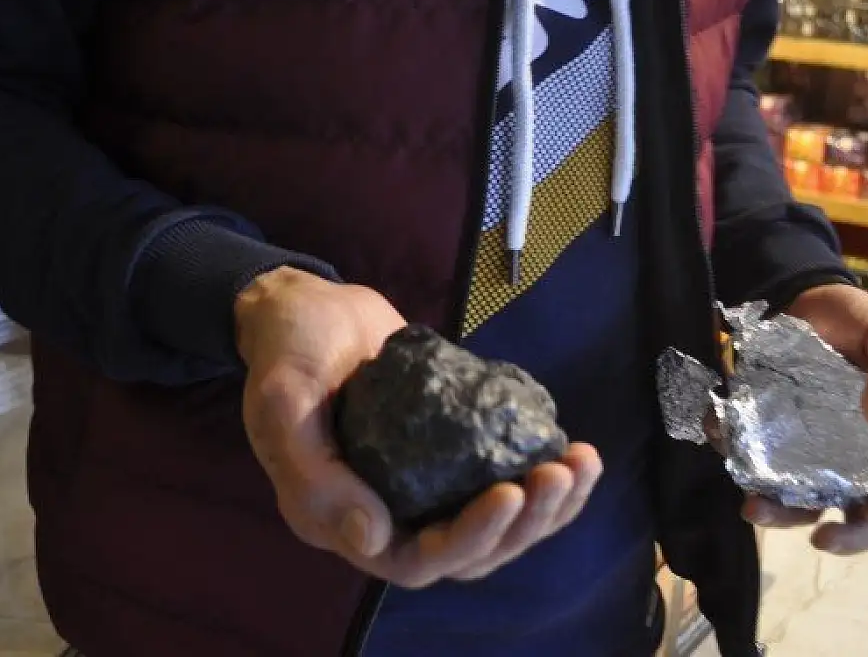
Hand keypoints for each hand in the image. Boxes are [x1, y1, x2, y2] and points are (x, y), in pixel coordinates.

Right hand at [235, 267, 602, 587]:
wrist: (306, 307)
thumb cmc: (286, 351)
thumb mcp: (284, 404)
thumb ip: (315, 476)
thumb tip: (373, 538)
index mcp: (341, 518)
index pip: (418, 559)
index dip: (472, 537)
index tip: (511, 490)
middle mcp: (386, 513)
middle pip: (470, 551)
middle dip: (525, 521)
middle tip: (561, 472)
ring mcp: (422, 483)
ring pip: (493, 522)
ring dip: (546, 505)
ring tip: (583, 463)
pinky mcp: (450, 451)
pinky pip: (498, 477)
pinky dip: (537, 470)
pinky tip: (571, 447)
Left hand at [741, 283, 867, 555]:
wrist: (804, 299)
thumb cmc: (858, 320)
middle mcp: (859, 458)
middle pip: (858, 514)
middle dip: (842, 536)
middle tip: (819, 539)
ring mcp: (814, 454)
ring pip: (803, 502)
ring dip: (780, 512)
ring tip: (755, 508)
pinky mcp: (774, 442)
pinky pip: (757, 465)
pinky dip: (739, 463)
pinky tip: (723, 442)